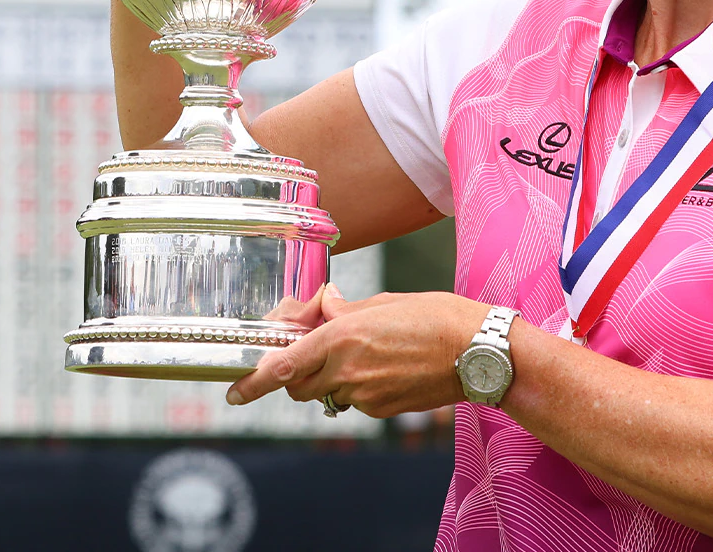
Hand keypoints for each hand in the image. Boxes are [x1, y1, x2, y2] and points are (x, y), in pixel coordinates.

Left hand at [227, 289, 490, 418]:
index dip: (252, 382)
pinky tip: (389, 368)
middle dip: (296, 376)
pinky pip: (357, 401)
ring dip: (332, 379)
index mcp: (339, 337)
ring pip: (328, 394)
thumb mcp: (382, 302)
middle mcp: (346, 370)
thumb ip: (344, 311)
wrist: (478, 352)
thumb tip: (324, 309)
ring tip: (367, 354)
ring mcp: (365, 395)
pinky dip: (361, 387)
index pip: (281, 366)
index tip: (234, 393)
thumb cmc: (435, 318)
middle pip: (298, 386)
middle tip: (313, 355)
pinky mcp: (383, 410)